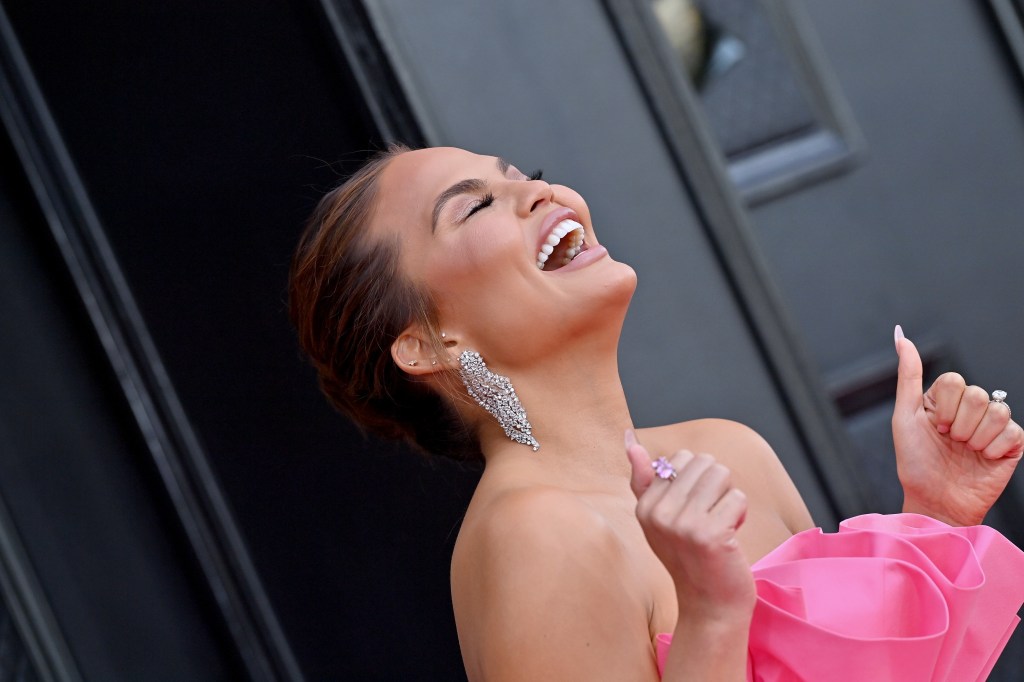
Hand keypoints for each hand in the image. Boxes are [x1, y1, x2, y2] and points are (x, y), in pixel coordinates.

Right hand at [625, 430, 754, 620]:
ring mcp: (683, 524)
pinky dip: (740, 515)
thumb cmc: (688, 557)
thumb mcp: (659, 518)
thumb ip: (645, 479)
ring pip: (722, 474)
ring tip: (720, 524)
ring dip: (729, 498)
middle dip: (716, 486)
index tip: (693, 510)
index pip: (681, 458)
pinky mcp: (710, 535)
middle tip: (710, 518)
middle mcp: (659, 513)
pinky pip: (737, 498)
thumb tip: (630, 442)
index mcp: (645, 506)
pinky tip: (729, 538)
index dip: (697, 481)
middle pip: (704, 462)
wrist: (709, 604)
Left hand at [892, 327, 1022, 525]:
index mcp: (944, 398)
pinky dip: (992, 449)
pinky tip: (982, 458)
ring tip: (965, 451)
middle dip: (958, 424)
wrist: (935, 500)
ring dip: (975, 437)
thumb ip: (908, 375)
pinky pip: (1013, 431)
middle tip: (950, 441)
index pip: (954, 380)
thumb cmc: (916, 462)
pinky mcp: (1012, 444)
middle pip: (977, 394)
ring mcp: (992, 426)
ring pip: (997, 411)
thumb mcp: (905, 416)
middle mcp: (970, 409)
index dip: (943, 406)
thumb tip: (901, 336)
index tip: (934, 426)